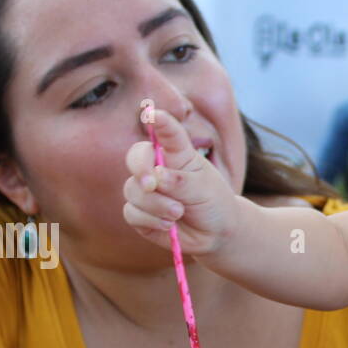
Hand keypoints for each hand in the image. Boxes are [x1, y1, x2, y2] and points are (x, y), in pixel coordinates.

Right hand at [122, 107, 234, 257]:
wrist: (215, 233)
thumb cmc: (212, 202)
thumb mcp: (204, 188)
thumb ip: (182, 181)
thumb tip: (157, 177)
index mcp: (176, 153)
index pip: (166, 132)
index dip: (158, 121)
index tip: (152, 114)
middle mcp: (157, 167)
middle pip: (135, 157)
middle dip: (141, 169)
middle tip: (152, 184)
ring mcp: (145, 190)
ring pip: (133, 191)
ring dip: (157, 205)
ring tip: (179, 213)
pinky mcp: (139, 212)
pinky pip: (132, 213)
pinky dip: (151, 221)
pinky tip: (169, 226)